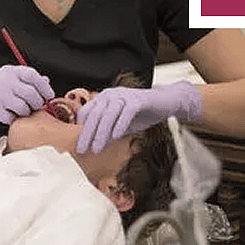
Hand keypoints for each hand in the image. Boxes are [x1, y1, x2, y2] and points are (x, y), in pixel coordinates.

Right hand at [0, 65, 54, 127]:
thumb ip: (26, 80)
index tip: (49, 96)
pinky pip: (11, 117)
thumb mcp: (8, 80)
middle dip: (36, 103)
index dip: (44, 86)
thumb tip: (46, 81)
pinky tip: (8, 116)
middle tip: (35, 107)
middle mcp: (4, 80)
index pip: (33, 75)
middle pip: (30, 93)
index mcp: (10, 71)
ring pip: (23, 107)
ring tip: (20, 112)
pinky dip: (12, 119)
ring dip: (25, 113)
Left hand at [75, 80, 201, 153]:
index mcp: (103, 99)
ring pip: (108, 114)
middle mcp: (111, 94)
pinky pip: (126, 112)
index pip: (86, 113)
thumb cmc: (140, 114)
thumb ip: (107, 134)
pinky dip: (120, 124)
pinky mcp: (138, 99)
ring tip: (97, 149)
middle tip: (82, 150)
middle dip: (87, 134)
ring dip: (101, 133)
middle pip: (95, 114)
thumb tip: (93, 148)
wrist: (165, 103)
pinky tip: (117, 137)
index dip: (81, 129)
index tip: (78, 145)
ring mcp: (124, 95)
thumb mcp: (120, 127)